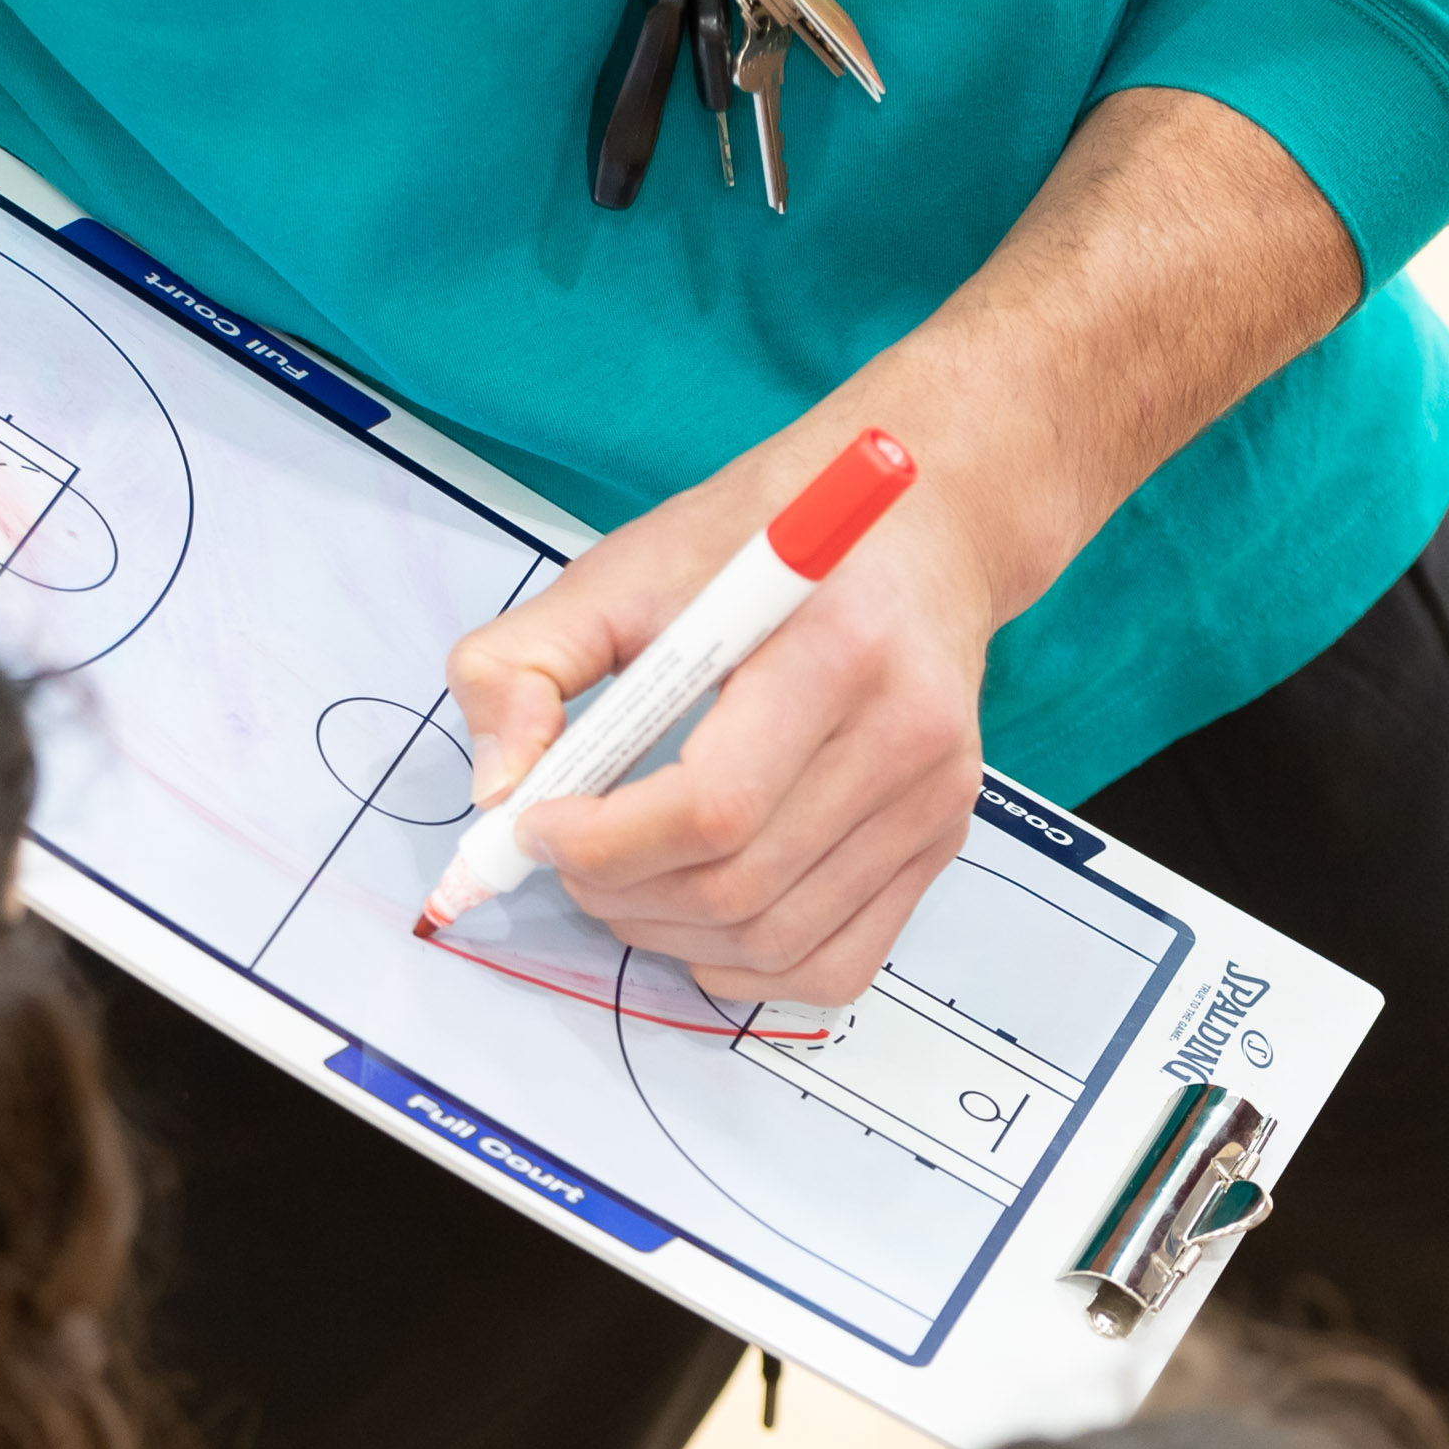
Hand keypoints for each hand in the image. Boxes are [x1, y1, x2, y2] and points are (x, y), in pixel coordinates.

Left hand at [436, 89, 1356, 1013]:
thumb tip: (488, 788)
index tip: (533, 827)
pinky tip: (714, 898)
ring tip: (632, 866)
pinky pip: (838, 965)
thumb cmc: (783, 510)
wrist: (960, 483)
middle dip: (618, 901)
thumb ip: (530, 658)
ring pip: (780, 950)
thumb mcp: (637, 547)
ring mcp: (940, 797)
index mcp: (833, 652)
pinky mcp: (948, 836)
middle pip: (731, 898)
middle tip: (568, 845)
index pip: (697, 815)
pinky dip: (756, 964)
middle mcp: (906, 736)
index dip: (587, 849)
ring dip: (676, 940)